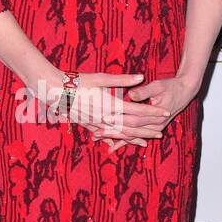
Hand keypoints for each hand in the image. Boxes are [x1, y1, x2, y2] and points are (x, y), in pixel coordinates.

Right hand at [47, 71, 171, 147]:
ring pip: (120, 134)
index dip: (153, 112)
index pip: (138, 110)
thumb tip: (141, 77)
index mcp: (111, 104)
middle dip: (147, 130)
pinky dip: (117, 140)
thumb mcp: (101, 77)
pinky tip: (122, 143)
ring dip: (134, 138)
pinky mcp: (89, 126)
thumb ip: (123, 80)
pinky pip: (107, 136)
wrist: (55, 91)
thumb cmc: (78, 81)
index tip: (166, 113)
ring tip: (146, 142)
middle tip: (161, 133)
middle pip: (131, 127)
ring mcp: (97, 124)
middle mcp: (105, 117)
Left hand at [101, 74, 199, 150]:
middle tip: (95, 133)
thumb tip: (131, 95)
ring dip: (114, 139)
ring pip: (130, 137)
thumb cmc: (170, 86)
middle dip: (112, 133)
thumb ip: (144, 91)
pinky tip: (111, 146)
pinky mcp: (150, 129)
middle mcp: (155, 126)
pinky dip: (123, 141)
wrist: (185, 92)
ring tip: (97, 139)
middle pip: (129, 131)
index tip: (104, 118)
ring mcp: (153, 129)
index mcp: (156, 116)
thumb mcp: (158, 86)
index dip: (119, 119)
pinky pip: (135, 137)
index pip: (133, 120)